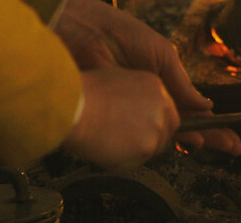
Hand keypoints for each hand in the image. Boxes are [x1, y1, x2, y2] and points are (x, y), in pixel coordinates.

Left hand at [55, 0, 240, 156]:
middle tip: (233, 146)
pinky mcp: (119, 118)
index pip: (191, 107)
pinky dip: (164, 139)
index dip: (211, 121)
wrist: (84, 33)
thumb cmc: (120, 34)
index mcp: (163, 82)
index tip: (230, 134)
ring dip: (194, 140)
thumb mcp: (161, 54)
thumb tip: (206, 105)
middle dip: (211, 135)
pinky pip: (143, 132)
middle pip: (185, 123)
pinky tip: (182, 145)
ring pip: (167, 132)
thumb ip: (182, 83)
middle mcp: (151, 100)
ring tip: (216, 147)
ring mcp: (136, 110)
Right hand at [63, 67, 179, 170]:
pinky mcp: (147, 147)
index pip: (167, 110)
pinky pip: (138, 161)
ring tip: (109, 141)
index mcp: (156, 87)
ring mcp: (157, 128)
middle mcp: (162, 106)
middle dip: (150, 138)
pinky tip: (106, 149)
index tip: (140, 127)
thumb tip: (131, 107)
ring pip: (153, 148)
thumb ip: (134, 94)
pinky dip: (123, 161)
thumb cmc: (85, 93)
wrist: (74, 107)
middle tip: (127, 140)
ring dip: (135, 150)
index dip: (154, 122)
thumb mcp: (116, 79)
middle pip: (167, 130)